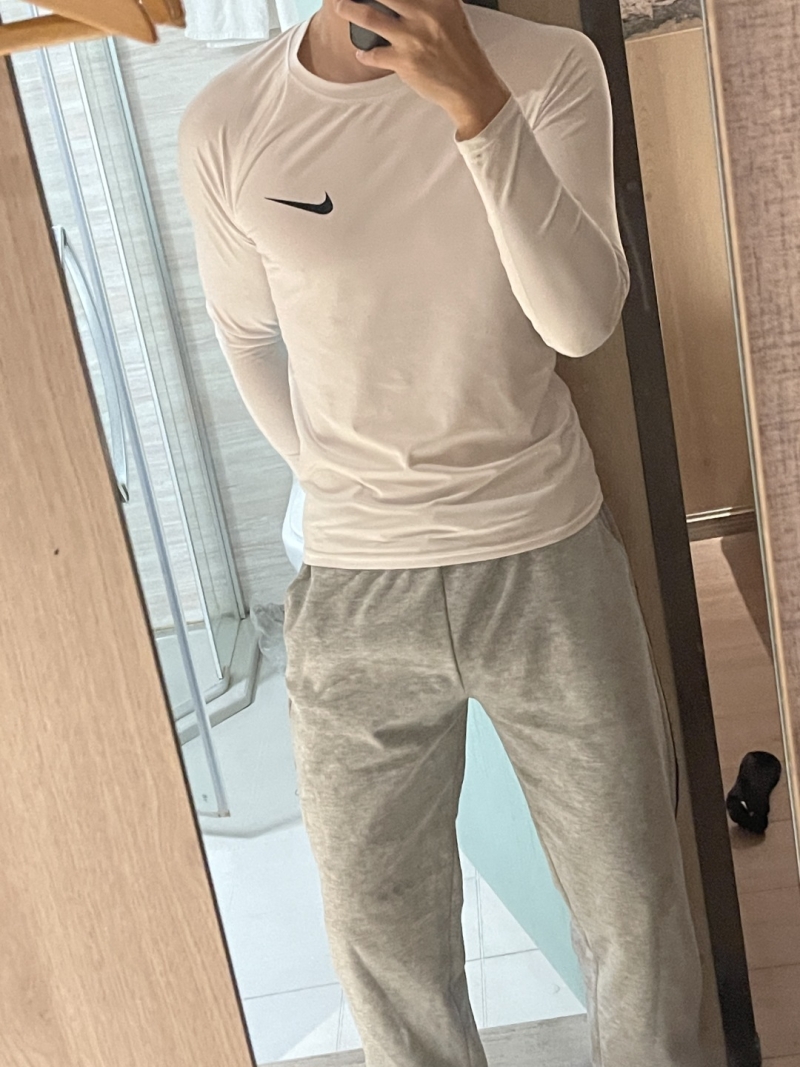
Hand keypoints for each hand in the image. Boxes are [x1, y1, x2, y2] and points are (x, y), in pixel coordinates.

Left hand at [333, 0, 511, 137]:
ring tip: (341, 6)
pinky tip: (361, 54)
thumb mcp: (453, 16)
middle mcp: (425, 14)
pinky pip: (374, 55)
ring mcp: (413, 38)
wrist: (472, 88)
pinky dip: (364, 54)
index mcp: (440, 0)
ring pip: (370, 17)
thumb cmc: (462, 53)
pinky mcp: (405, 62)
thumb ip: (433, 3)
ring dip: (350, 10)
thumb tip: (407, 3)